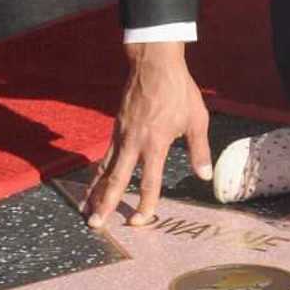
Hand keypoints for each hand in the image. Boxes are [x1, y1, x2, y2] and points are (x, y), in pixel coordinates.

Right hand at [83, 42, 211, 228]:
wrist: (154, 65)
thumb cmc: (179, 92)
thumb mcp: (197, 119)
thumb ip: (199, 150)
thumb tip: (205, 176)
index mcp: (156, 143)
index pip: (150, 181)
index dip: (145, 203)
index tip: (140, 220)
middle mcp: (133, 142)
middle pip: (116, 179)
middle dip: (105, 204)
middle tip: (96, 225)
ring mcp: (121, 135)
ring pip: (104, 168)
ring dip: (94, 191)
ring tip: (84, 210)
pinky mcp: (115, 127)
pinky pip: (104, 156)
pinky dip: (97, 172)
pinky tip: (93, 183)